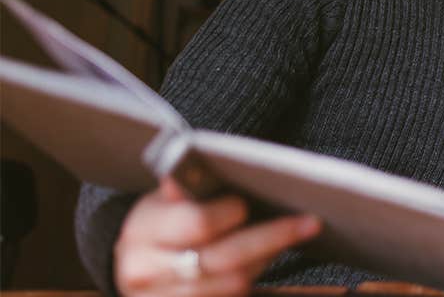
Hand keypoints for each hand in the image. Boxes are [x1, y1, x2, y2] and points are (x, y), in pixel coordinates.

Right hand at [114, 179, 320, 296]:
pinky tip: (267, 257)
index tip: (249, 202)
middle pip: (227, 259)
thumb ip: (181, 184)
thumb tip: (194, 159)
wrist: (133, 268)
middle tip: (310, 222)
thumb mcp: (161, 200)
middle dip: (273, 237)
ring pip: (234, 283)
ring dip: (266, 258)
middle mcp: (149, 271)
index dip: (231, 212)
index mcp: (143, 232)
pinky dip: (254, 276)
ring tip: (288, 236)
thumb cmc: (158, 224)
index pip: (199, 223)